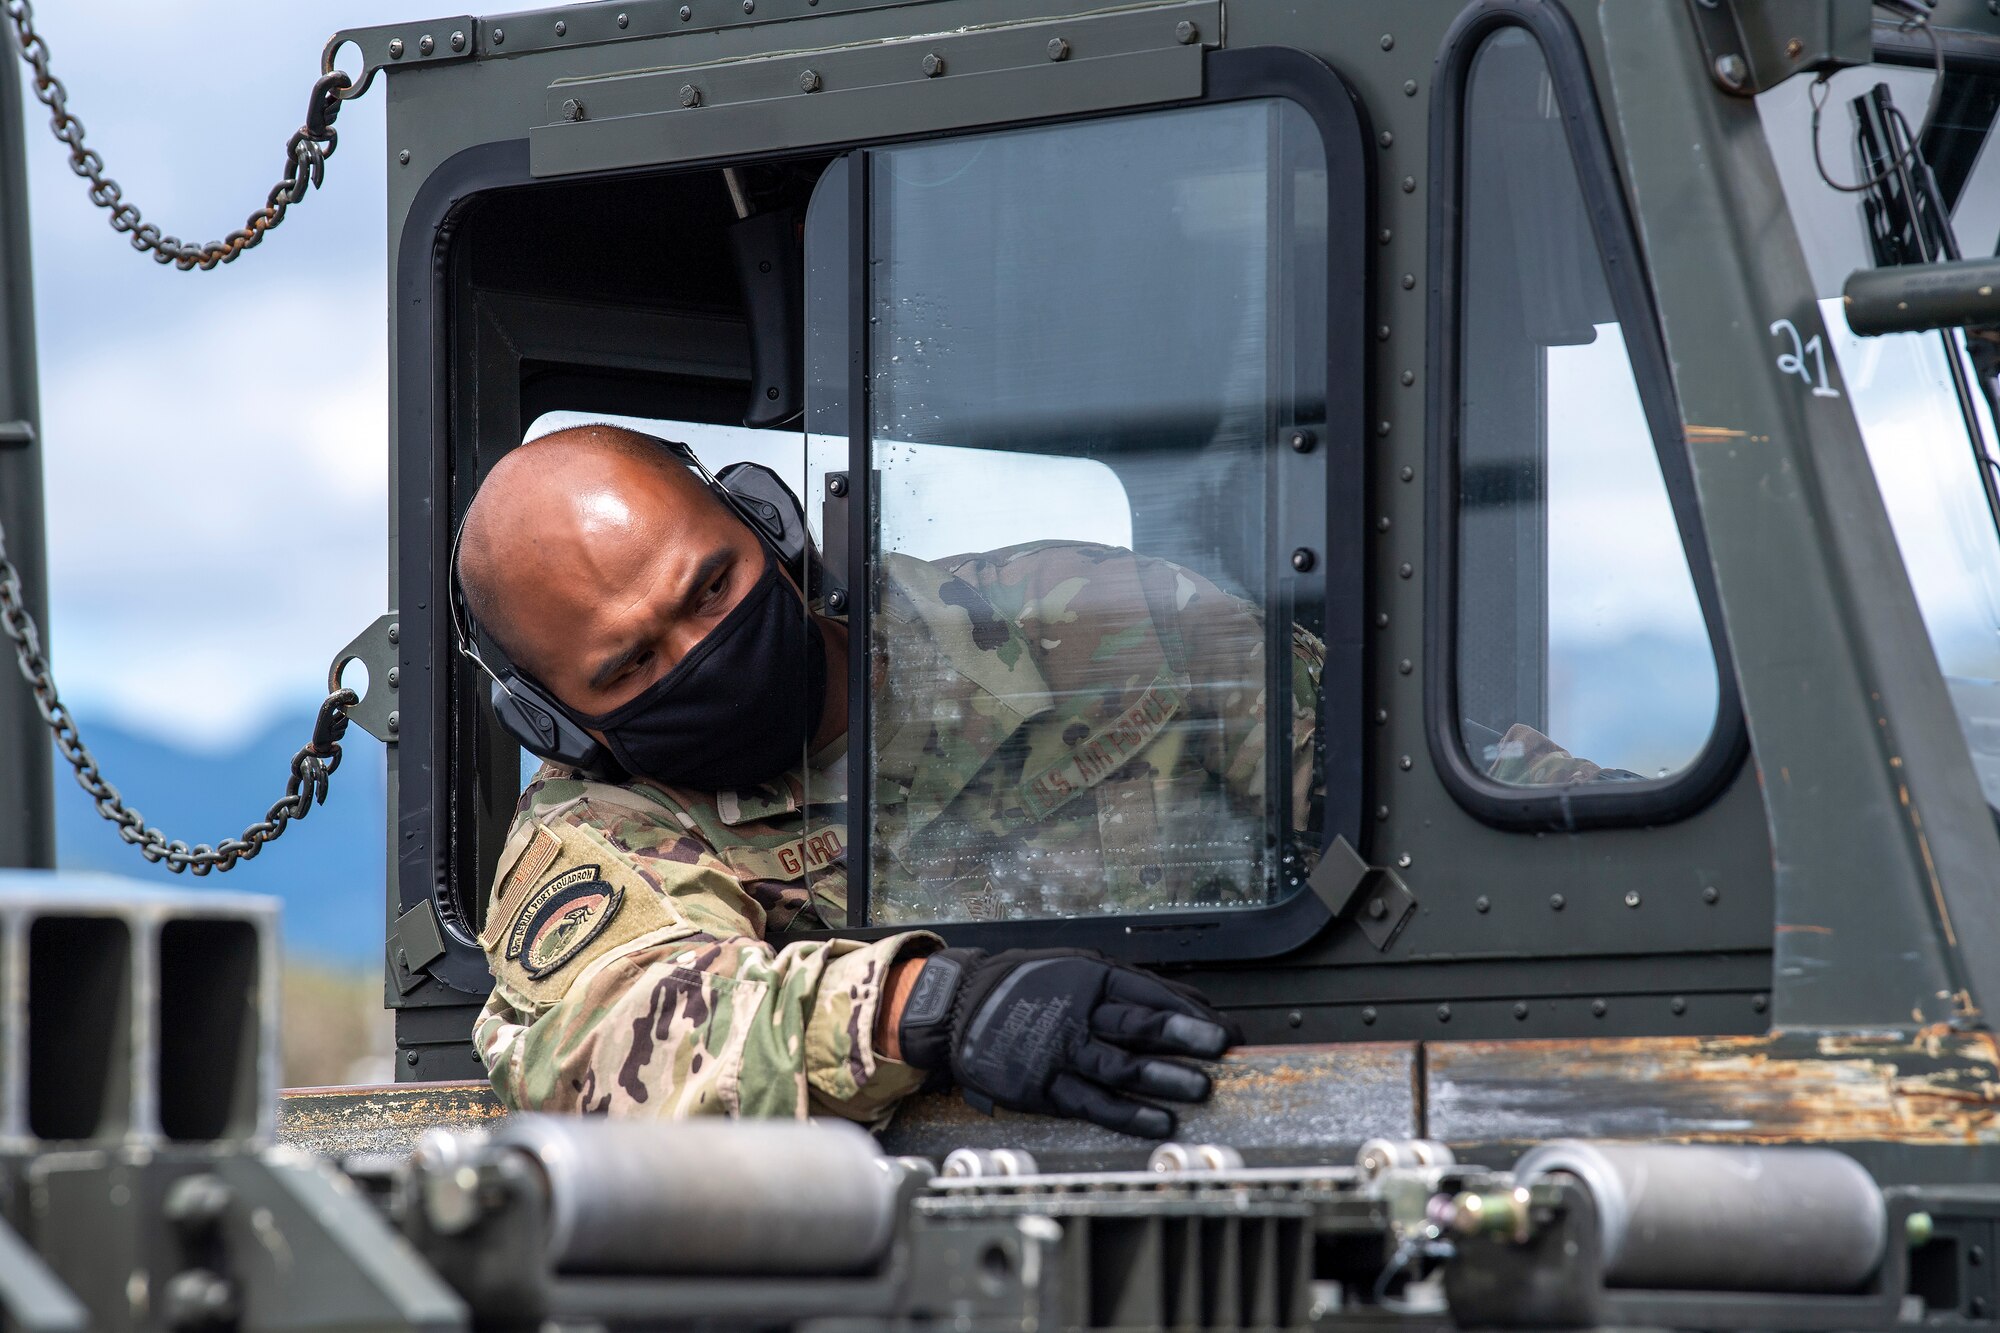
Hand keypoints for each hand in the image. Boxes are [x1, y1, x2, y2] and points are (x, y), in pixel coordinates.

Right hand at [896, 947, 1238, 1137]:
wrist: (958, 1008)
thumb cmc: (1026, 985)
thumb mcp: (1078, 967)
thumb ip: (1136, 986)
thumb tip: (1196, 1002)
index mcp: (1091, 979)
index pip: (1151, 995)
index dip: (1192, 1014)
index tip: (1226, 1031)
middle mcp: (1078, 1014)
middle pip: (1139, 1026)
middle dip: (1184, 1038)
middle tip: (1219, 1049)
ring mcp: (1060, 1052)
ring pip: (1120, 1066)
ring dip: (1162, 1079)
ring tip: (1199, 1089)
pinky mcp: (1045, 1087)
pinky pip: (1093, 1103)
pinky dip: (1128, 1114)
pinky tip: (1158, 1122)